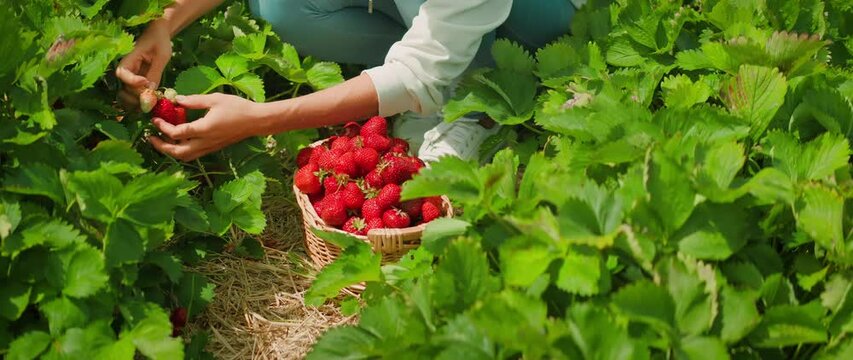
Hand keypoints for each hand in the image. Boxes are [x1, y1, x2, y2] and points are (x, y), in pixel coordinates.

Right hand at [115, 22, 172, 108]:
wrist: (158, 35)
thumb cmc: (159, 41)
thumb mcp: (161, 55)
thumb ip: (155, 72)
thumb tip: (150, 90)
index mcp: (128, 59)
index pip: (122, 74)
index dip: (132, 81)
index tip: (145, 81)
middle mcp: (125, 70)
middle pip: (124, 89)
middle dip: (137, 96)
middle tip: (153, 98)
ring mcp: (129, 78)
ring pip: (126, 96)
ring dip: (138, 102)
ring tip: (154, 102)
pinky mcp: (135, 84)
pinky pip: (133, 96)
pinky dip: (141, 102)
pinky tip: (153, 103)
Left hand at [148, 93, 265, 160]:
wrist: (256, 121)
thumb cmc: (237, 107)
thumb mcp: (215, 99)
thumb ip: (194, 100)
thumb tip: (176, 99)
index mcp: (204, 129)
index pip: (177, 133)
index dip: (163, 127)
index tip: (155, 119)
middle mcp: (205, 142)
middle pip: (177, 152)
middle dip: (161, 146)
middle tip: (151, 137)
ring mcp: (209, 147)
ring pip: (185, 157)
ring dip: (170, 151)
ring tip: (162, 140)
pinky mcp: (212, 148)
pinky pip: (193, 154)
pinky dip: (181, 150)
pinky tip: (178, 140)